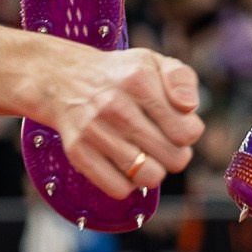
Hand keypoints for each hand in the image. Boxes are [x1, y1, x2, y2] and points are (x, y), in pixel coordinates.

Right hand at [38, 47, 203, 197]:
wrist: (62, 78)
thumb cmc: (119, 76)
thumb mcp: (153, 62)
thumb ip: (181, 79)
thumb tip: (189, 107)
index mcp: (139, 79)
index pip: (188, 132)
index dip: (188, 132)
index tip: (175, 124)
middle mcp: (115, 105)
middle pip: (174, 158)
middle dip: (174, 154)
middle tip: (161, 141)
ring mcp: (94, 130)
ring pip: (148, 177)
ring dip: (152, 170)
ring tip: (144, 154)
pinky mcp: (78, 151)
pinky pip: (119, 188)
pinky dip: (127, 183)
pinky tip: (123, 164)